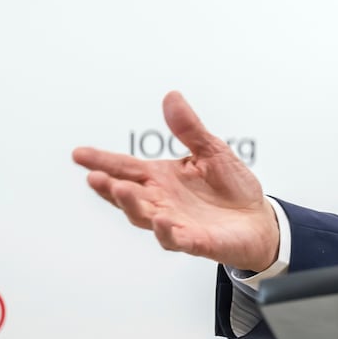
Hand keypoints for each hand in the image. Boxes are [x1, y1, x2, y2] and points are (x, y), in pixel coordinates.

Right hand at [72, 91, 278, 271]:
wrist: (259, 219)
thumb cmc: (231, 186)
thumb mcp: (212, 150)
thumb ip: (189, 128)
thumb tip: (171, 97)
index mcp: (161, 178)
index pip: (125, 167)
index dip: (101, 161)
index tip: (78, 154)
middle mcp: (161, 201)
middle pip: (127, 195)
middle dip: (109, 187)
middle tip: (94, 176)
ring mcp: (175, 223)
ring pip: (144, 217)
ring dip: (131, 205)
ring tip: (121, 190)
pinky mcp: (196, 241)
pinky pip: (177, 238)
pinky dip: (168, 231)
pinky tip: (162, 221)